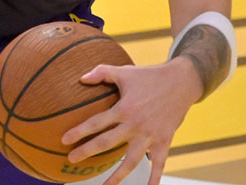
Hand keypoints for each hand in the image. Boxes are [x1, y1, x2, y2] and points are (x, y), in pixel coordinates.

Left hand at [61, 60, 201, 184]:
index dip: (79, 131)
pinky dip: (154, 178)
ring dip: (117, 175)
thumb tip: (81, 78)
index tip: (64, 140)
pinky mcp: (164, 141)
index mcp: (124, 108)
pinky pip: (159, 164)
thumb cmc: (149, 76)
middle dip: (88, 151)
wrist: (181, 82)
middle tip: (72, 159)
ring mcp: (150, 135)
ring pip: (131, 160)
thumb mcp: (124, 72)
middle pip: (108, 143)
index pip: (97, 122)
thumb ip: (102, 72)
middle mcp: (136, 124)